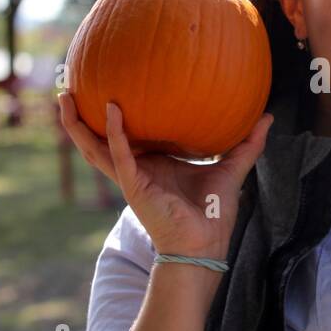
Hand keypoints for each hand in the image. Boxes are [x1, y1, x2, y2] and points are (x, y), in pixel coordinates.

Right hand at [58, 91, 272, 260]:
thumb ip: (247, 143)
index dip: (113, 116)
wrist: (205, 244)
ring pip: (94, 147)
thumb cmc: (213, 211)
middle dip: (80, 116)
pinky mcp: (134, 185)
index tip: (108, 86)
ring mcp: (130, 177)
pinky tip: (112, 109)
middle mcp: (135, 168)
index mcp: (152, 164)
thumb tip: (267, 116)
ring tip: (64, 97)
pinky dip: (114, 132)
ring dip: (76, 125)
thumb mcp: (231, 168)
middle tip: (68, 88)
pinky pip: (119, 154)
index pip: (127, 136)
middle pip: (98, 139)